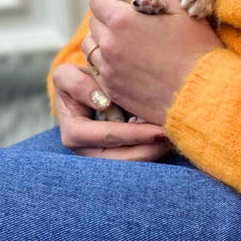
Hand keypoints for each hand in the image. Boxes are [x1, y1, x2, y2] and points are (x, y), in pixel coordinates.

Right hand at [51, 63, 172, 160]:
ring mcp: (102, 157)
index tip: (159, 131)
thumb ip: (78, 85)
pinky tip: (166, 135)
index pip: (108, 136)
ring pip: (132, 163)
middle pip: (123, 160)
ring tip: (172, 136)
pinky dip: (152, 148)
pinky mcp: (117, 156)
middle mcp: (87, 152)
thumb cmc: (74, 82)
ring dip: (153, 151)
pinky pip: (137, 156)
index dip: (134, 135)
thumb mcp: (67, 76)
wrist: (81, 91)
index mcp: (74, 135)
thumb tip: (103, 103)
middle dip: (149, 150)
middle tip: (173, 137)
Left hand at [85, 0, 223, 124]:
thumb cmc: (196, 49)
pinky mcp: (111, 90)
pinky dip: (105, 64)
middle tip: (131, 26)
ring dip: (103, 41)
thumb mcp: (179, 7)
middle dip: (108, 19)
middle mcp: (109, 44)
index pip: (97, 0)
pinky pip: (96, 70)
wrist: (203, 94)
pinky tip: (127, 65)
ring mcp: (107, 70)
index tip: (123, 5)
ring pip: (91, 47)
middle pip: (94, 23)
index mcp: (122, 20)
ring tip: (127, 45)